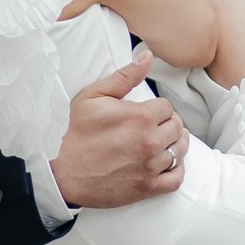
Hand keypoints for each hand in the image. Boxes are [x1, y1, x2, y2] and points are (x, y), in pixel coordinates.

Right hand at [52, 46, 187, 207]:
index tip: (148, 112)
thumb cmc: (76, 135)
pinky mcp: (148, 187)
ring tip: (164, 141)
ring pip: (180, 150)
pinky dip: (177, 169)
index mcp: (140, 117)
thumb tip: (146, 57)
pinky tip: (168, 163)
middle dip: (167, 124)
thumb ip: (124, 76)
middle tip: (155, 126)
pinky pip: (176, 177)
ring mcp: (151, 166)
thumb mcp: (93, 96)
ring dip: (174, 144)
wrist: (65, 174)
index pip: (167, 107)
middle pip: (177, 127)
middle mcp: (150, 141)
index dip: (158, 108)